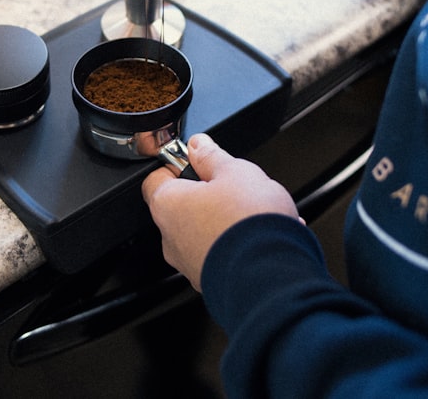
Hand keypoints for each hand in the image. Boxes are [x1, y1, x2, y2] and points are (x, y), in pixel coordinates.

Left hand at [141, 133, 301, 290]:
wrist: (271, 276)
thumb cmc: (248, 223)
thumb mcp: (235, 171)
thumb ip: (212, 157)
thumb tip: (199, 145)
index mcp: (168, 205)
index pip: (156, 178)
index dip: (177, 165)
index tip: (197, 161)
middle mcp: (171, 238)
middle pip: (183, 206)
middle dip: (209, 195)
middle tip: (234, 188)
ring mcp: (190, 264)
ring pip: (205, 232)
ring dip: (227, 222)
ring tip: (257, 215)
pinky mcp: (211, 282)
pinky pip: (222, 255)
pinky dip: (239, 245)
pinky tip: (265, 237)